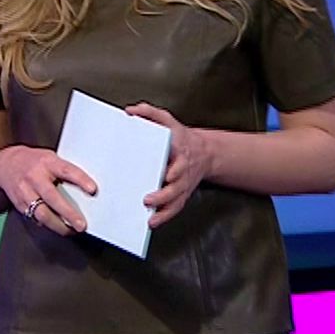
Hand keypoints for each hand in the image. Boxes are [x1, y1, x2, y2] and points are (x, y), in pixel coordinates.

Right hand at [0, 145, 95, 236]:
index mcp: (47, 162)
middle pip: (52, 197)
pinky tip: (56, 227)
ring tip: (71, 231)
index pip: (66, 170)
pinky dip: (47, 225)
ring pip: (41, 213)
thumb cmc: (34, 162)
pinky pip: (34, 218)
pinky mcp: (19, 204)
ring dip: (58, 225)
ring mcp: (25, 191)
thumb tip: (86, 189)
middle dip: (68, 213)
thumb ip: (64, 171)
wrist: (5, 165)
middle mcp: (34, 177)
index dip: (80, 180)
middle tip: (81, 225)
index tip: (93, 190)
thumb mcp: (50, 159)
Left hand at [125, 102, 213, 227]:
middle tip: (147, 199)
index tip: (167, 175)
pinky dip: (165, 217)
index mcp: (181, 153)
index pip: (180, 163)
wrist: (204, 152)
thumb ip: (150, 113)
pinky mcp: (182, 194)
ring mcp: (183, 185)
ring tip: (149, 218)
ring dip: (163, 211)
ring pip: (176, 201)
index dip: (175, 171)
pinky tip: (152, 222)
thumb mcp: (168, 120)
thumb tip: (130, 111)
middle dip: (163, 195)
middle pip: (176, 186)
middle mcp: (183, 171)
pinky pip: (175, 208)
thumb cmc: (181, 137)